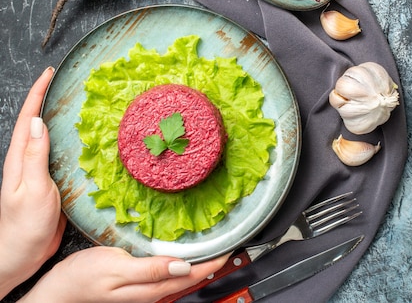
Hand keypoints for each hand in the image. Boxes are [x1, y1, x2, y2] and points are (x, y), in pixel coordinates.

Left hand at [0, 67, 66, 297]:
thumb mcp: (31, 190)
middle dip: (49, 98)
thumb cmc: (22, 227)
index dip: (37, 93)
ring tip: (81, 104)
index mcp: (19, 158)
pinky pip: (62, 156)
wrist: (18, 257)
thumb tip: (37, 121)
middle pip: (37, 122)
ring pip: (51, 138)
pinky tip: (88, 141)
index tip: (49, 72)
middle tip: (68, 81)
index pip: (27, 118)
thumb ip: (34, 156)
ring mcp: (39, 172)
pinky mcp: (51, 184)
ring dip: (62, 118)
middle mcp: (27, 161)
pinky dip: (73, 142)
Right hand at [20, 246, 229, 302]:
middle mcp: (152, 291)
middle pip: (190, 277)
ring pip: (181, 277)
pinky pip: (168, 275)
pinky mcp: (138, 284)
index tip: (230, 248)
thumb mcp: (115, 267)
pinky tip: (183, 254)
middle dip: (212, 262)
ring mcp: (145, 289)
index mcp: (150, 287)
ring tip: (213, 246)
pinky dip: (181, 263)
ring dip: (199, 263)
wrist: (59, 288)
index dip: (214, 262)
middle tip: (228, 243)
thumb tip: (182, 266)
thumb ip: (150, 268)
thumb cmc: (82, 277)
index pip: (191, 275)